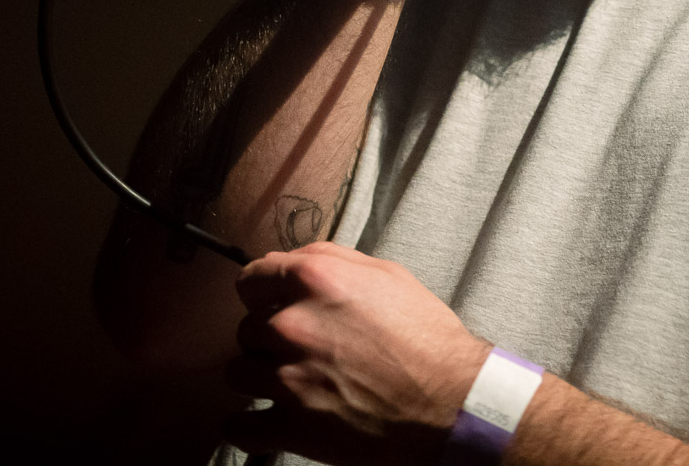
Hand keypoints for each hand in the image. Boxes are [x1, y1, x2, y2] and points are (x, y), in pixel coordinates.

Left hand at [223, 242, 489, 461]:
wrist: (451, 403)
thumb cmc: (426, 338)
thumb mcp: (388, 276)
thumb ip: (331, 261)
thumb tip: (288, 262)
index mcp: (315, 280)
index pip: (250, 278)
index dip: (261, 293)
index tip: (270, 305)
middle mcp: (293, 324)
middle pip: (245, 329)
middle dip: (269, 338)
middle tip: (302, 350)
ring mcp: (287, 378)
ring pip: (237, 373)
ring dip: (260, 377)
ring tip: (294, 383)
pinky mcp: (290, 426)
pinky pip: (239, 425)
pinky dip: (252, 424)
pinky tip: (272, 418)